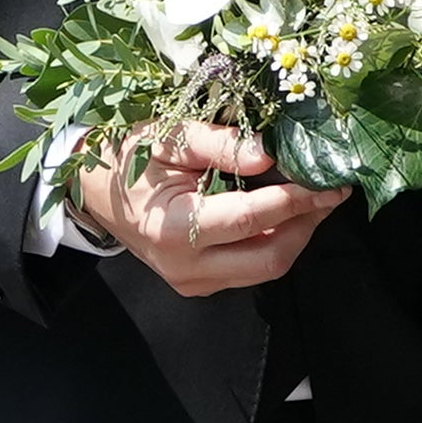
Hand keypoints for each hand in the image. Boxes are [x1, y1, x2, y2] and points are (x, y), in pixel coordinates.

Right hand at [76, 120, 337, 295]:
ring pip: (266, 268)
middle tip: (330, 190)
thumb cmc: (126, 159)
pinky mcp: (200, 284)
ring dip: (297, 234)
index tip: (328, 180)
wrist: (90, 192)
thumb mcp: (167, 138)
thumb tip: (269, 154)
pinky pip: (251, 269)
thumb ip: (218, 145)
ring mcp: (194, 282)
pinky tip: (284, 212)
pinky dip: (275, 240)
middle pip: (270, 258)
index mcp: (174, 229)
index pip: (250, 219)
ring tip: (313, 198)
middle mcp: (186, 267)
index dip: (295, 199)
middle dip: (307, 224)